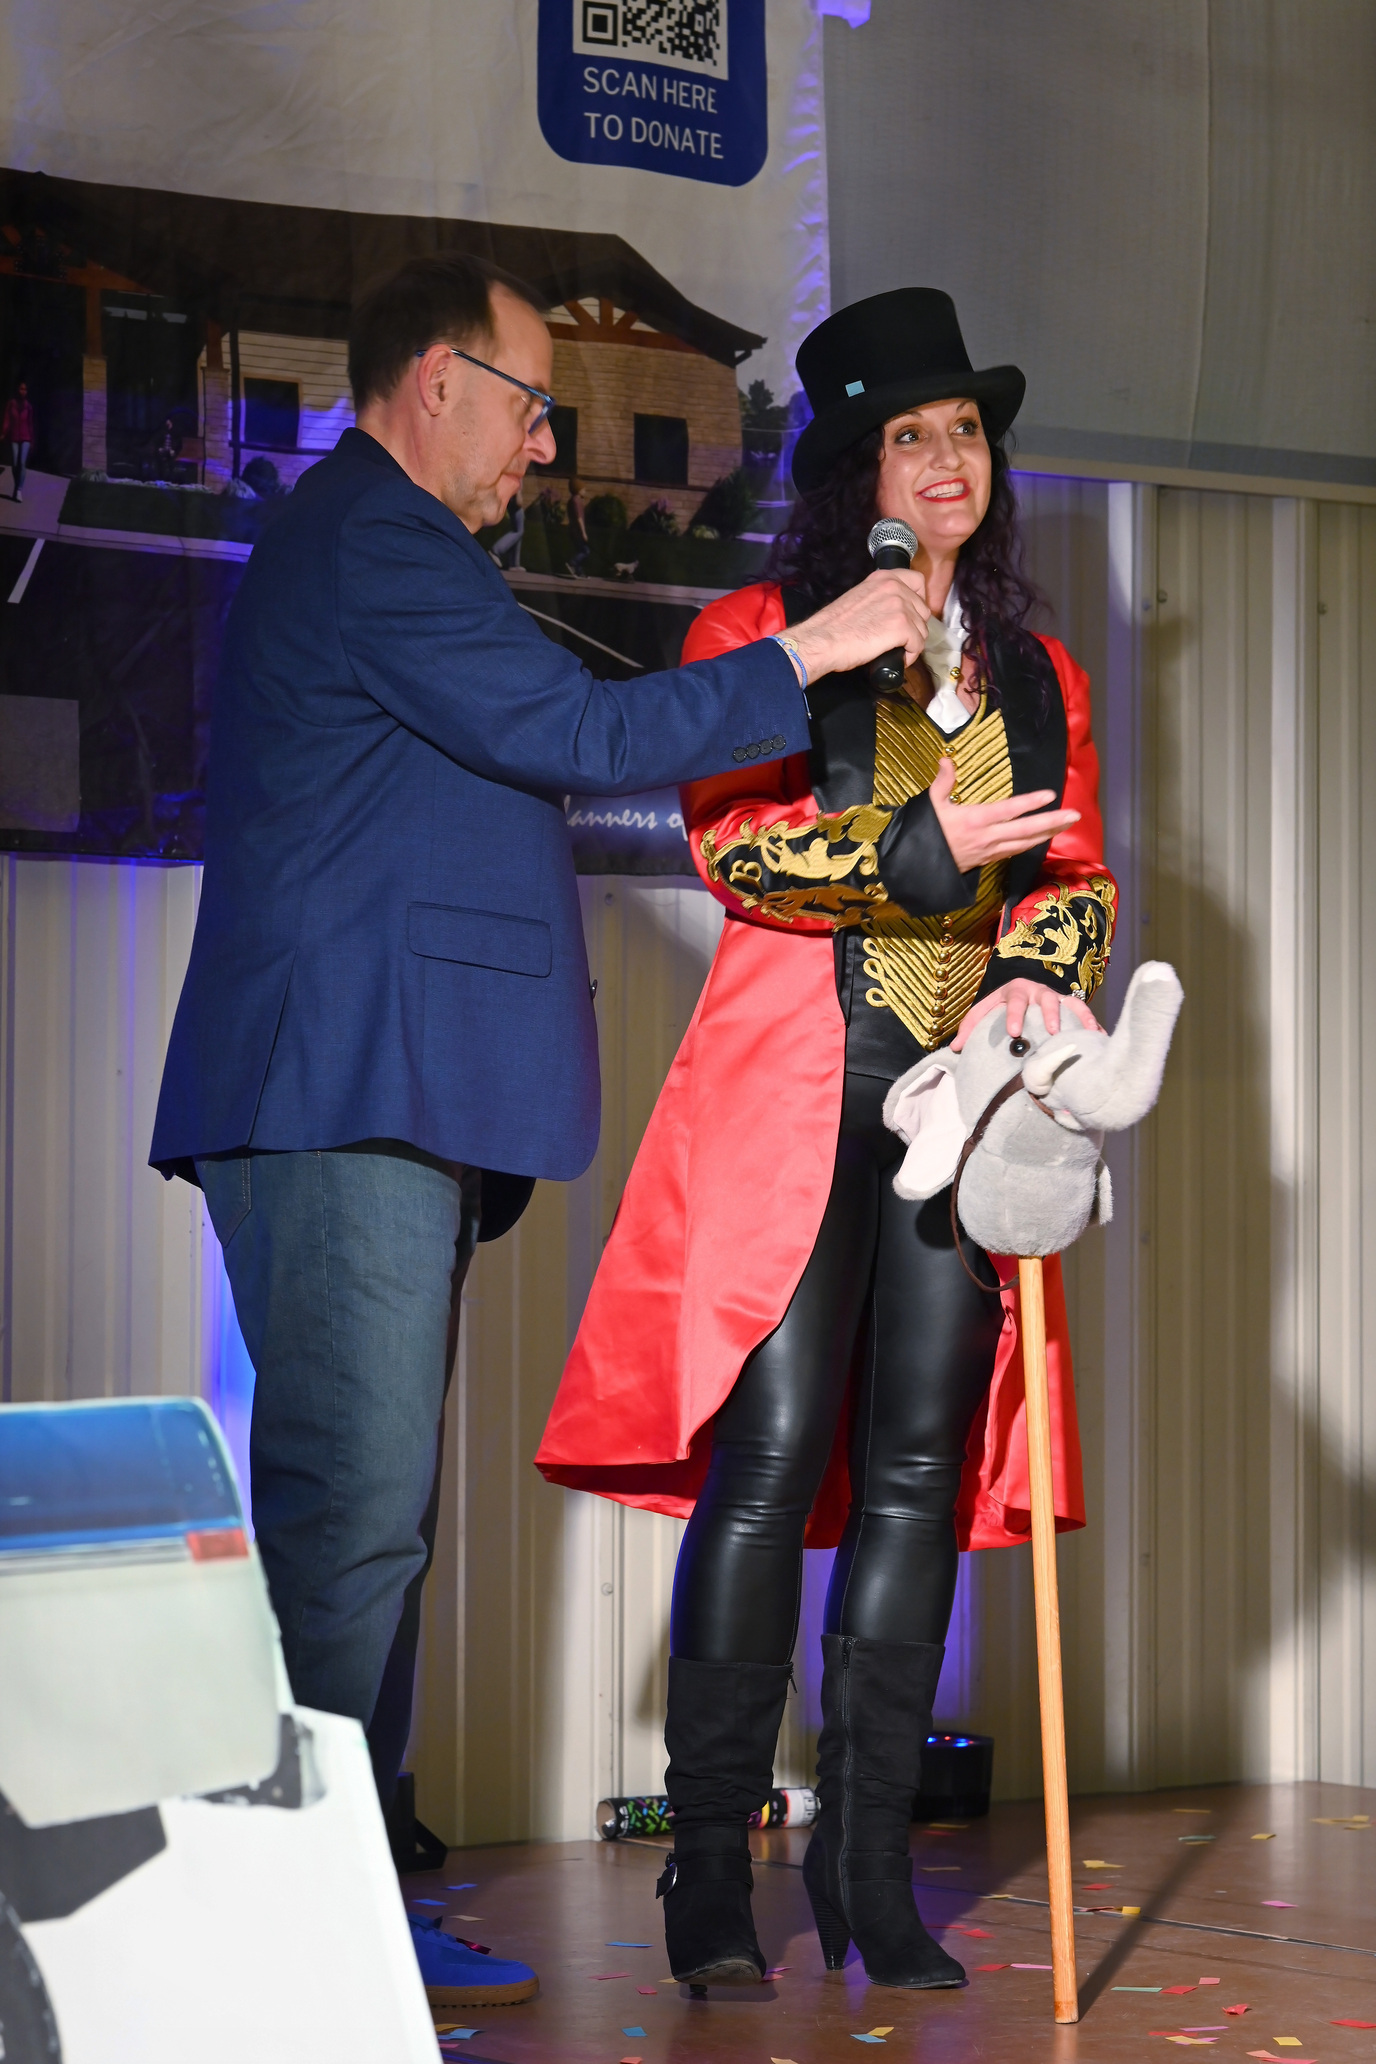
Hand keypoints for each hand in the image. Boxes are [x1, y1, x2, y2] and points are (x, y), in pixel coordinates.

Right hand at [788, 569, 930, 683]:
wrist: (822, 640)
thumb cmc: (834, 626)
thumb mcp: (859, 597)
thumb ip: (878, 597)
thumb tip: (891, 612)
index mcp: (884, 577)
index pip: (918, 581)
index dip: (918, 600)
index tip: (911, 613)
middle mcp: (895, 587)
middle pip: (922, 609)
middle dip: (915, 626)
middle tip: (901, 639)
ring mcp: (900, 606)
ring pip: (922, 628)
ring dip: (913, 643)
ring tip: (897, 650)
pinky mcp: (902, 627)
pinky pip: (918, 644)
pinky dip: (910, 655)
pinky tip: (898, 658)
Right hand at [928, 755, 1078, 871]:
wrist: (918, 868)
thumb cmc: (926, 834)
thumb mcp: (930, 805)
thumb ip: (942, 782)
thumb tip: (947, 760)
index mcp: (974, 820)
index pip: (1009, 810)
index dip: (1030, 803)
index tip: (1050, 795)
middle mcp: (988, 837)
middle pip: (1026, 830)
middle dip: (1052, 822)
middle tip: (1075, 814)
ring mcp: (991, 851)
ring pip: (1026, 843)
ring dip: (1049, 833)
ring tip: (1068, 823)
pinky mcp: (990, 860)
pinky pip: (1017, 851)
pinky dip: (1034, 843)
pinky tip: (1045, 837)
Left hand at [952, 978, 1097, 1050]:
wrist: (1021, 988)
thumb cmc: (1000, 1004)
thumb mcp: (983, 1010)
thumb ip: (969, 1027)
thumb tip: (955, 1047)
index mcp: (1015, 990)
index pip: (1014, 1000)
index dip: (1015, 1014)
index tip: (1014, 1031)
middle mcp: (1038, 991)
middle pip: (1046, 999)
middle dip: (1050, 1014)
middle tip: (1053, 1031)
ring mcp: (1056, 997)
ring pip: (1070, 1002)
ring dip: (1078, 1017)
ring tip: (1085, 1034)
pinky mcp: (1069, 1005)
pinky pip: (1084, 1012)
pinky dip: (1092, 1023)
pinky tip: (1099, 1038)